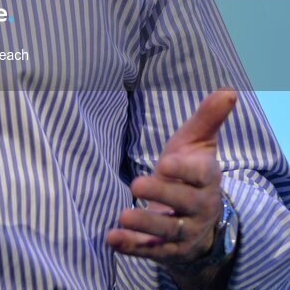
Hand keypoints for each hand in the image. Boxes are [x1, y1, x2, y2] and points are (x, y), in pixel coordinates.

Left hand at [106, 90, 236, 268]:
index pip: (198, 176)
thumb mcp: (198, 142)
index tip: (166, 162)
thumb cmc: (193, 170)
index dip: (183, 171)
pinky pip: (152, 250)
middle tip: (135, 185)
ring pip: (168, 230)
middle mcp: (199, 207)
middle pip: (182, 203)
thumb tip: (228, 90)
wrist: (201, 219)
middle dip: (161, 194)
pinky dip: (132, 246)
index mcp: (206, 179)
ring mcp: (185, 231)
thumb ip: (208, 118)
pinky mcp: (169, 249)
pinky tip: (112, 239)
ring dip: (145, 224)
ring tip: (122, 216)